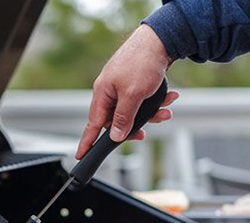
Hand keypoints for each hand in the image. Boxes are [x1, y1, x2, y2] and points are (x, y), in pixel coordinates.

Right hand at [76, 24, 178, 159]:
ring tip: (165, 111)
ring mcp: (122, 85)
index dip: (87, 141)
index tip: (80, 155)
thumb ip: (123, 118)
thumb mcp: (133, 95)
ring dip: (151, 113)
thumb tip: (115, 135)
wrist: (160, 39)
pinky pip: (142, 100)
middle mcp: (110, 90)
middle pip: (117, 119)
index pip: (93, 124)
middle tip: (144, 134)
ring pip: (133, 110)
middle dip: (134, 126)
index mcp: (103, 93)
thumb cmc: (142, 62)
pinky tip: (169, 97)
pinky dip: (156, 102)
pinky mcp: (135, 82)